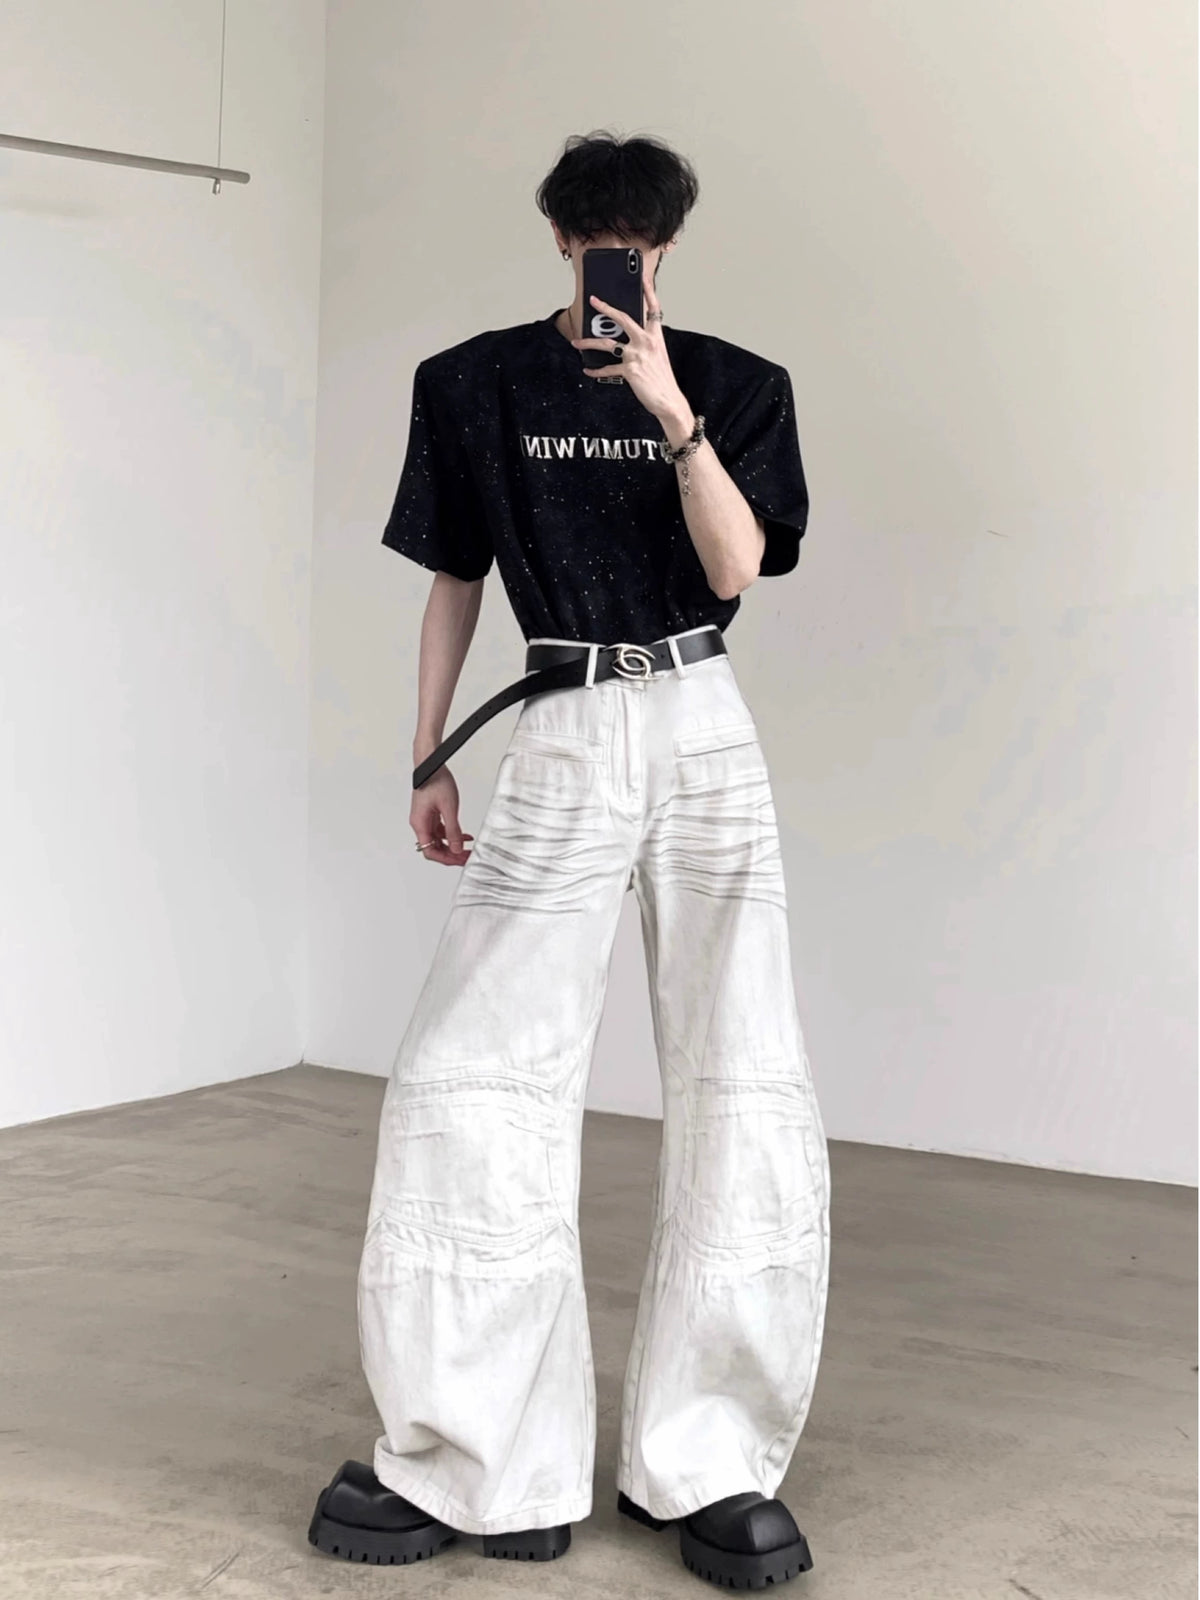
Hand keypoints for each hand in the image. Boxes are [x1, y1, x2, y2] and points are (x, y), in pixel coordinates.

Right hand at [410, 768, 473, 866]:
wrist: (431, 764)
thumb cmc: (435, 781)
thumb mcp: (449, 808)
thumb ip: (453, 830)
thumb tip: (456, 849)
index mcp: (420, 823)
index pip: (430, 851)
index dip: (446, 858)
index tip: (460, 860)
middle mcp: (420, 823)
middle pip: (434, 848)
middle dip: (451, 854)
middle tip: (467, 857)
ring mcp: (425, 819)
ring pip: (438, 840)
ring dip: (453, 846)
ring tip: (468, 849)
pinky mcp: (431, 814)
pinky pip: (441, 830)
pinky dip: (452, 835)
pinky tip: (464, 836)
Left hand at [571, 266, 690, 426]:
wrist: (668, 400)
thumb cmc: (662, 378)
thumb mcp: (657, 355)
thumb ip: (644, 343)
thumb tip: (624, 337)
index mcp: (655, 336)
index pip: (653, 308)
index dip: (648, 291)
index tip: (642, 277)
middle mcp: (646, 342)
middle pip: (623, 318)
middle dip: (606, 307)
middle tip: (593, 300)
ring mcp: (637, 355)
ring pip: (607, 343)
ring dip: (588, 342)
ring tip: (576, 342)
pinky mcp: (629, 370)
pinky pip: (607, 368)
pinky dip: (595, 370)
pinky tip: (587, 369)